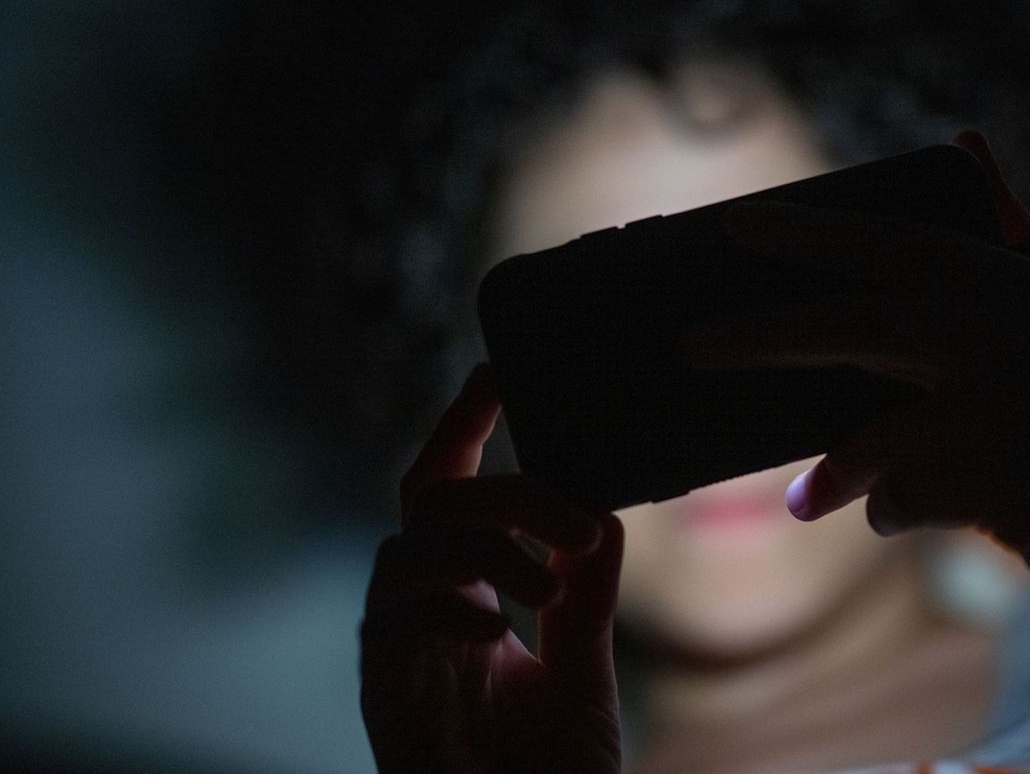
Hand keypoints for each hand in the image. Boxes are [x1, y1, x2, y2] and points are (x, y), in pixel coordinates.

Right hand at [360, 365, 624, 773]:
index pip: (453, 492)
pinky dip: (446, 612)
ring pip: (408, 550)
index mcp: (463, 599)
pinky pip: (390, 627)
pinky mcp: (384, 699)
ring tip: (545, 585)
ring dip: (483, 550)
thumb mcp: (582, 673)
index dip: (465, 427)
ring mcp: (398, 656)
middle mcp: (422, 615)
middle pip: (431, 503)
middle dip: (505, 491)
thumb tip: (601, 519)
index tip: (495, 373)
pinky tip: (493, 630)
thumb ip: (585, 600)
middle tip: (578, 521)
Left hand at [691, 133, 1029, 764]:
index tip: (731, 225)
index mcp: (1026, 279)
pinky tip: (883, 521)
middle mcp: (1022, 322)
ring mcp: (1016, 397)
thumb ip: (995, 261)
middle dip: (764, 333)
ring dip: (833, 469)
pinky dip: (884, 512)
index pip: (896, 241)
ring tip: (804, 497)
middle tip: (689, 343)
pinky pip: (902, 494)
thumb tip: (955, 151)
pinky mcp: (1007, 473)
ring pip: (873, 427)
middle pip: (858, 322)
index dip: (808, 234)